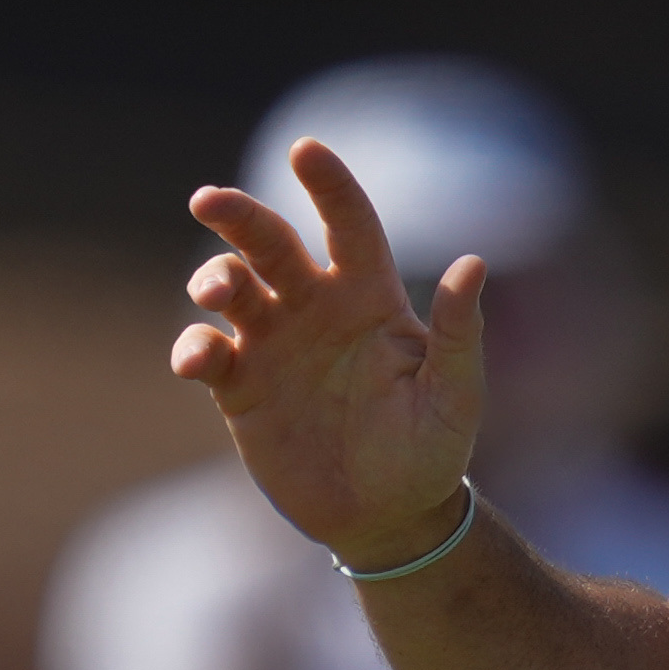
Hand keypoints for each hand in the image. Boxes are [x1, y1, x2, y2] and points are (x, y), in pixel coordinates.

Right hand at [172, 140, 492, 572]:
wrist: (388, 519)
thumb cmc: (430, 452)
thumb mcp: (455, 395)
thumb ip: (460, 332)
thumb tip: (474, 263)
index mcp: (368, 297)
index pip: (347, 225)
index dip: (328, 185)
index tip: (305, 151)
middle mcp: (314, 309)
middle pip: (269, 244)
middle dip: (239, 218)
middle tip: (208, 200)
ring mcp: (272, 346)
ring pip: (230, 290)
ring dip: (214, 279)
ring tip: (216, 292)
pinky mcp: (240, 389)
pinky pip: (207, 354)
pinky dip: (194, 349)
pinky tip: (197, 361)